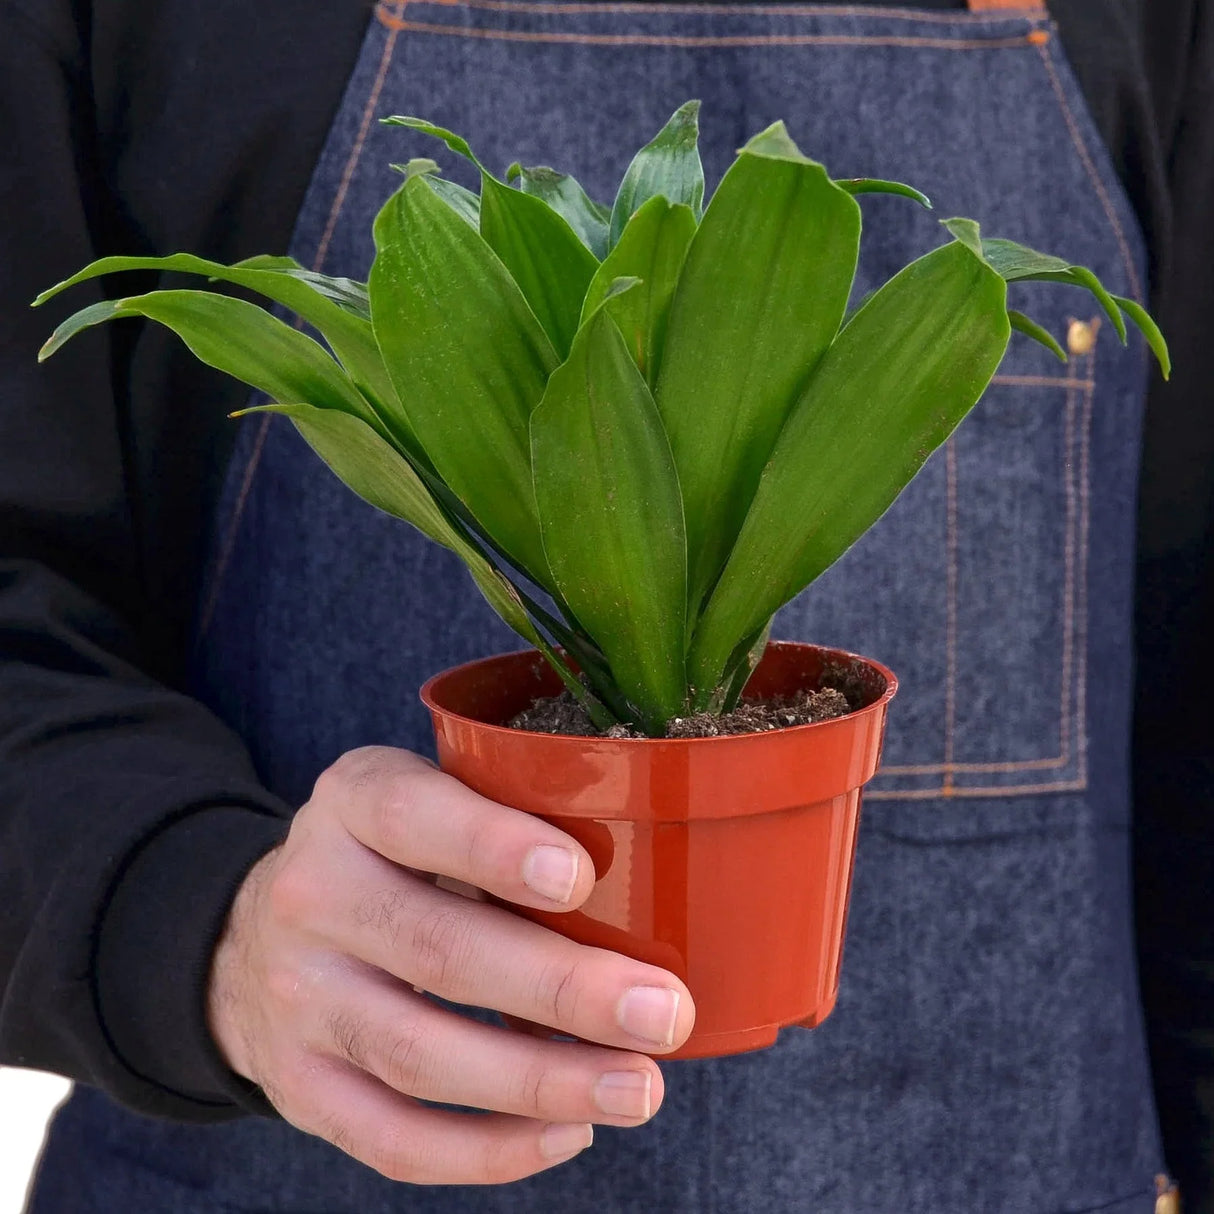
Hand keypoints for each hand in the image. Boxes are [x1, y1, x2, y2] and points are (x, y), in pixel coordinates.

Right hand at [207, 746, 694, 1184]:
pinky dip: (487, 1150)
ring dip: (542, 1080)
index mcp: (352, 803)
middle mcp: (312, 895)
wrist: (259, 935)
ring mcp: (297, 998)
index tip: (579, 877)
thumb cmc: (391, 857)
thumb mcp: (429, 800)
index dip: (493, 847)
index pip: (411, 815)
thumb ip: (507, 820)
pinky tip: (567, 1131)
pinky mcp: (299, 1086)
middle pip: (438, 949)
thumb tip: (647, 885)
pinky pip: (393, 1140)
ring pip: (421, 1054)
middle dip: (562, 988)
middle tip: (662, 1011)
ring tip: (638, 1087)